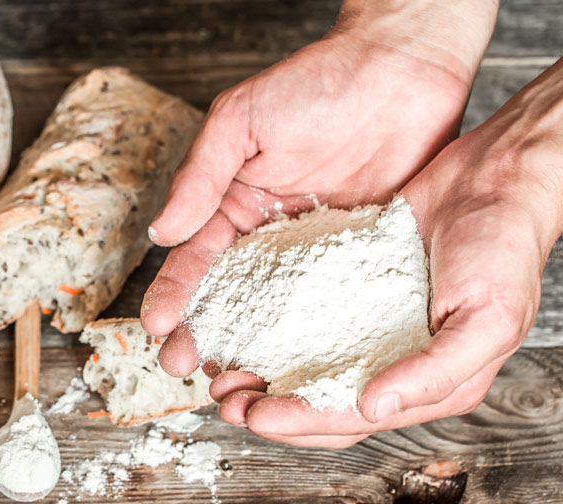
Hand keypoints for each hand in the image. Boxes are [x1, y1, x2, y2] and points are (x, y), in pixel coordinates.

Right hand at [143, 2, 497, 372]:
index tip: (159, 327)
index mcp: (233, 205)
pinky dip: (317, 339)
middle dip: (206, 335)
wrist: (403, 67)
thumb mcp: (241, 121)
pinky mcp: (364, 259)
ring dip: (255, 350)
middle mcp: (270, 236)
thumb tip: (161, 233)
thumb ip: (201, 177)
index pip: (195, 259)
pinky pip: (338, 305)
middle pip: (232, 299)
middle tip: (188, 370)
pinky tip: (303, 367)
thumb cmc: (318, 82)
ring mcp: (317, 253)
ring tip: (237, 384)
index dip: (175, 294)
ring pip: (280, 314)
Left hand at [206, 132, 555, 446]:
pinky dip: (275, 327)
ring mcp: (374, 326)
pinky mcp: (355, 288)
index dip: (302, 423)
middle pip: (321, 400)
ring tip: (223, 371)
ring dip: (266, 372)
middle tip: (225, 400)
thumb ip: (434, 372)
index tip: (257, 416)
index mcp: (432, 384)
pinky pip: (307, 316)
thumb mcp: (488, 320)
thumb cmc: (508, 249)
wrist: (498, 175)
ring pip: (307, 363)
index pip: (354, 419)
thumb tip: (371, 407)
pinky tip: (243, 325)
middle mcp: (398, 362)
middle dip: (271, 406)